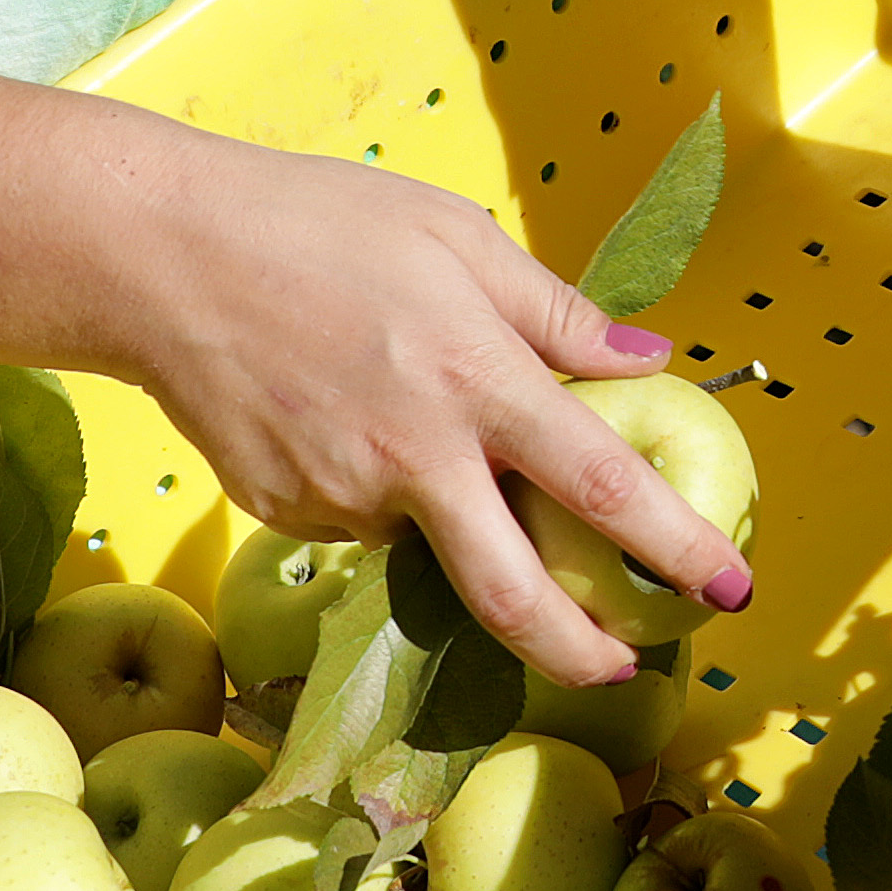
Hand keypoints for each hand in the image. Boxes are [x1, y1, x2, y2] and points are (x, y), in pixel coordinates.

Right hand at [100, 128, 742, 688]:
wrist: (160, 256)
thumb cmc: (319, 224)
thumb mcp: (456, 237)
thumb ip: (558, 312)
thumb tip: (652, 362)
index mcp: (477, 379)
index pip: (602, 484)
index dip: (675, 546)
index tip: (731, 587)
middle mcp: (416, 456)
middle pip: (514, 596)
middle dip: (581, 651)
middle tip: (624, 666)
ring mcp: (343, 495)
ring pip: (431, 544)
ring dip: (456, 520)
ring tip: (413, 422)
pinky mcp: (285, 513)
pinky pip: (361, 523)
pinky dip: (381, 493)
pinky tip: (342, 416)